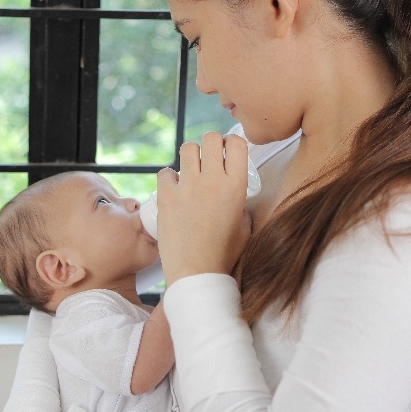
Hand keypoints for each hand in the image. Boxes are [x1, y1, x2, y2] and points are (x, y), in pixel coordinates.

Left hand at [157, 132, 249, 285]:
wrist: (196, 273)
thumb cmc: (222, 255)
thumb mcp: (245, 229)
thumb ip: (242, 208)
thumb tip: (238, 201)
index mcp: (236, 187)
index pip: (237, 143)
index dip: (231, 144)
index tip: (227, 152)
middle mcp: (213, 181)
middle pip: (210, 138)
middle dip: (210, 144)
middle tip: (208, 159)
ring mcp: (188, 187)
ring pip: (187, 148)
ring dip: (190, 156)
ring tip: (190, 171)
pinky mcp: (167, 197)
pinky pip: (165, 172)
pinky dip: (168, 177)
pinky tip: (173, 188)